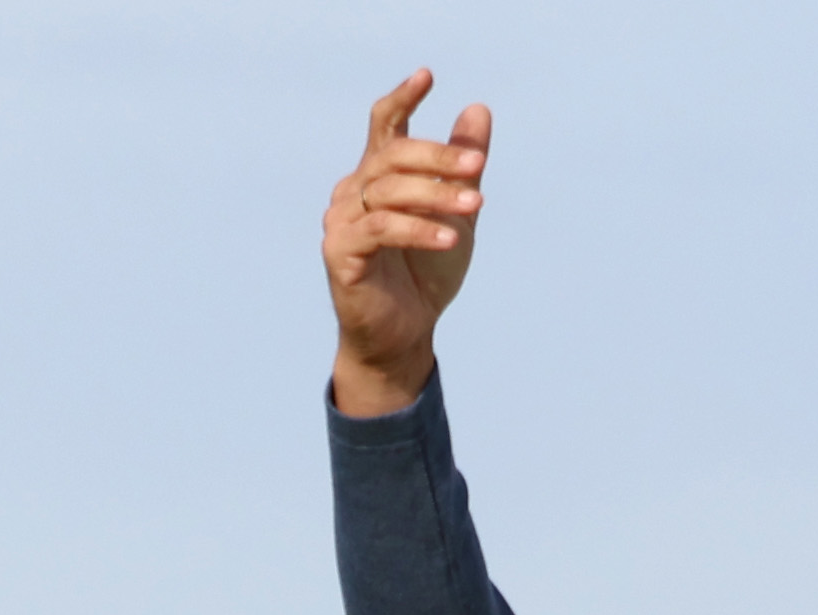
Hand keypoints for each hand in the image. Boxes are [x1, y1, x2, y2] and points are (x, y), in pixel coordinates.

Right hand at [325, 72, 486, 416]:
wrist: (405, 335)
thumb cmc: (425, 276)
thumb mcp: (456, 213)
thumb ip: (464, 165)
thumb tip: (478, 109)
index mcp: (377, 176)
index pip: (384, 125)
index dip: (402, 98)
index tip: (428, 76)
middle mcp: (353, 191)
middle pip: (393, 154)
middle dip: (439, 157)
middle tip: (477, 166)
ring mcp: (341, 221)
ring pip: (388, 190)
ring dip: (436, 194)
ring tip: (476, 204)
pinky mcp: (339, 253)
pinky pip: (380, 229)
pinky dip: (418, 230)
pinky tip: (451, 238)